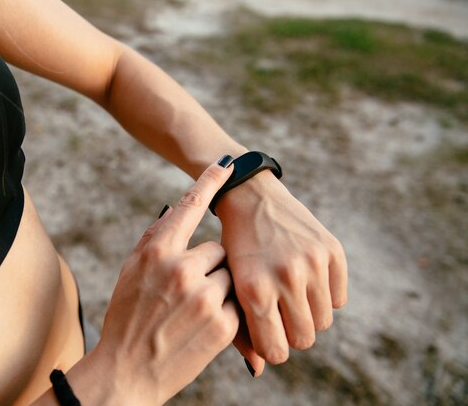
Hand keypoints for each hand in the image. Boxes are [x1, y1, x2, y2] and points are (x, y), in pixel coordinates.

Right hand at [66, 159, 238, 405]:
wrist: (127, 372)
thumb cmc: (126, 318)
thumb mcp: (131, 273)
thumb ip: (155, 240)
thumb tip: (176, 208)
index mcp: (156, 252)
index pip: (189, 206)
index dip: (209, 182)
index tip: (226, 164)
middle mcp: (181, 269)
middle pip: (218, 250)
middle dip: (211, 268)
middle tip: (190, 293)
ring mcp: (204, 297)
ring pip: (232, 276)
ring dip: (221, 289)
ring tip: (194, 314)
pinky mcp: (223, 324)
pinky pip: (238, 303)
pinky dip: (227, 313)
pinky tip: (203, 328)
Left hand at [216, 170, 347, 374]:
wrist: (250, 198)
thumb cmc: (234, 249)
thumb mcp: (230, 285)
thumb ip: (242, 329)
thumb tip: (259, 370)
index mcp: (254, 289)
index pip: (275, 351)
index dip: (271, 348)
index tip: (267, 336)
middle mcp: (285, 276)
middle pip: (304, 340)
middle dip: (291, 332)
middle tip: (279, 313)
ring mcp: (312, 262)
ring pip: (323, 322)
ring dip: (308, 315)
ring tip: (291, 295)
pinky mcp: (332, 250)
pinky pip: (338, 299)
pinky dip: (325, 296)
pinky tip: (305, 278)